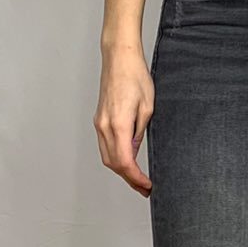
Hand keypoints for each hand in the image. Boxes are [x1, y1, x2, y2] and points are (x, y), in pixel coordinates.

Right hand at [93, 42, 153, 195]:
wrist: (119, 58)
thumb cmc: (135, 77)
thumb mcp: (148, 107)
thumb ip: (140, 132)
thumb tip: (134, 149)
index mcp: (118, 124)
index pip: (124, 162)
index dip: (136, 178)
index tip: (147, 186)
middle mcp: (104, 126)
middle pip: (113, 164)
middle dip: (129, 179)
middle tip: (144, 188)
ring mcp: (99, 123)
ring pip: (107, 156)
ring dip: (121, 170)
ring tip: (137, 178)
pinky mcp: (99, 119)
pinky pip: (105, 145)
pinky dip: (116, 157)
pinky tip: (128, 160)